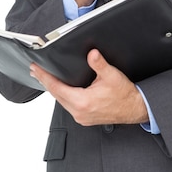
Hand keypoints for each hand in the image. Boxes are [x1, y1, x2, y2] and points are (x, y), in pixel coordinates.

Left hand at [30, 49, 148, 125]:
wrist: (135, 108)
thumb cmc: (125, 95)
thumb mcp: (112, 76)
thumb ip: (99, 64)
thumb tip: (92, 53)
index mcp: (83, 102)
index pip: (57, 87)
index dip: (45, 77)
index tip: (36, 69)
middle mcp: (79, 112)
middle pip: (56, 95)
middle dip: (45, 82)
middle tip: (36, 71)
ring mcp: (81, 117)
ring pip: (61, 101)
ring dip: (53, 89)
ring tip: (46, 78)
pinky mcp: (84, 118)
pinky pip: (68, 106)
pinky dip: (62, 96)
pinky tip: (61, 89)